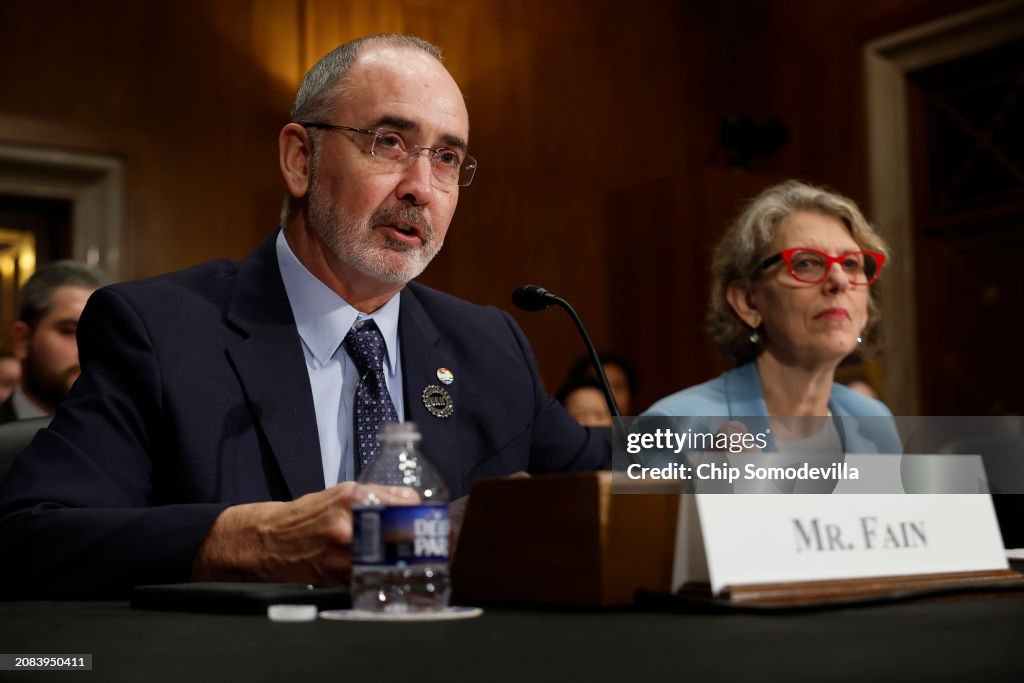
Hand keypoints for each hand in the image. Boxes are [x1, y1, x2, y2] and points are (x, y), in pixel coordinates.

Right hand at [192, 483, 411, 584]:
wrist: (267, 541)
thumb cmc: (305, 515)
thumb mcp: (340, 493)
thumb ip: (375, 496)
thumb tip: (411, 501)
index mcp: (351, 499)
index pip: (401, 503)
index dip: (419, 512)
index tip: (428, 517)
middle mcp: (347, 526)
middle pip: (399, 535)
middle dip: (415, 540)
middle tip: (428, 542)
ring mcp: (341, 555)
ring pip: (386, 560)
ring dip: (402, 561)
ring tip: (412, 559)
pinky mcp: (336, 578)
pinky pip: (369, 577)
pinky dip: (380, 576)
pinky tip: (387, 573)